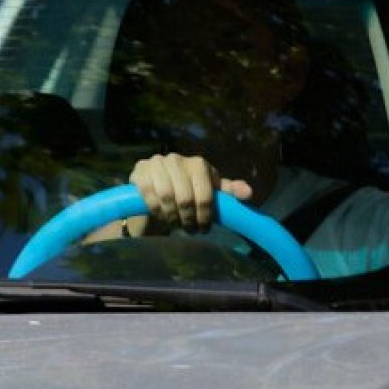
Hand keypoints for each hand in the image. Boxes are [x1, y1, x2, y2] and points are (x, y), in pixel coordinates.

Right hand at [128, 153, 252, 233]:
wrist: (156, 197)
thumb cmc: (188, 197)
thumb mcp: (210, 195)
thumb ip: (229, 193)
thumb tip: (249, 193)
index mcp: (198, 164)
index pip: (206, 193)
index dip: (205, 215)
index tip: (204, 228)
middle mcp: (177, 159)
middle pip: (186, 197)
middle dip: (189, 218)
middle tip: (189, 230)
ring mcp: (156, 163)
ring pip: (167, 196)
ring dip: (172, 216)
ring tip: (175, 223)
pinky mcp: (139, 171)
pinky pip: (149, 194)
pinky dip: (156, 210)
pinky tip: (161, 215)